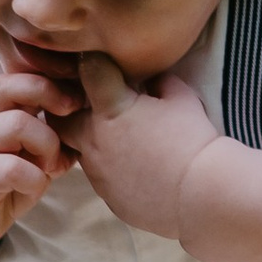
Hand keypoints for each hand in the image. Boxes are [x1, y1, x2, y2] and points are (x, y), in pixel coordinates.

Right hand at [0, 69, 72, 255]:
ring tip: (49, 165)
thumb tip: (85, 130)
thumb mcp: (25, 157)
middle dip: (50, 96)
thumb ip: (47, 140)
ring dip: (46, 144)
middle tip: (70, 120)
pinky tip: (34, 186)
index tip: (75, 100)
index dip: (49, 79)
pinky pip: (11, 168)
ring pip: (16, 124)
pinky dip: (34, 178)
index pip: (15, 76)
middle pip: (11, 87)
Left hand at [66, 52, 224, 241]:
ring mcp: (97, 171)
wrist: (200, 194)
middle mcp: (93, 139)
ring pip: (79, 150)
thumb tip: (152, 78)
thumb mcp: (182, 97)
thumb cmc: (193, 140)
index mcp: (110, 108)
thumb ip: (160, 82)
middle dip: (74, 110)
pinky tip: (135, 169)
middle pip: (62, 117)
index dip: (95, 65)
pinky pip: (99, 177)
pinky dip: (110, 170)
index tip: (106, 67)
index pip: (87, 71)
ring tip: (123, 142)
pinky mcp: (107, 197)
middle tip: (100, 108)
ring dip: (93, 142)